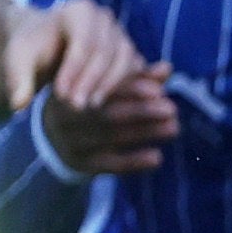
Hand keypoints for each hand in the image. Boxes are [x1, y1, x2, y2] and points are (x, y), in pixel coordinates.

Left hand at [2, 0, 145, 114]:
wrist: (45, 42)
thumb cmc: (33, 48)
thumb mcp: (19, 60)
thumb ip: (18, 79)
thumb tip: (19, 105)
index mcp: (79, 10)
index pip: (83, 40)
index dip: (75, 69)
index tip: (61, 95)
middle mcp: (104, 18)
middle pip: (106, 50)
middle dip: (91, 80)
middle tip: (76, 106)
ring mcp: (120, 33)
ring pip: (124, 59)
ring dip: (109, 85)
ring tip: (90, 106)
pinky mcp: (128, 50)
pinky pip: (134, 67)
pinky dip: (123, 85)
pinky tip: (103, 102)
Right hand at [40, 64, 180, 177]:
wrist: (57, 132)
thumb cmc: (94, 98)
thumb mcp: (110, 84)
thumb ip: (138, 77)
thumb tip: (167, 68)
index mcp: (71, 88)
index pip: (104, 89)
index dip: (133, 89)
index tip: (159, 90)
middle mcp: (66, 116)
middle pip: (108, 114)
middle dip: (142, 111)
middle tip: (172, 109)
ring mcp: (71, 142)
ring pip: (112, 138)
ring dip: (145, 133)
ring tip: (174, 128)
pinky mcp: (80, 164)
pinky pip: (109, 164)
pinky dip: (134, 162)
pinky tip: (157, 157)